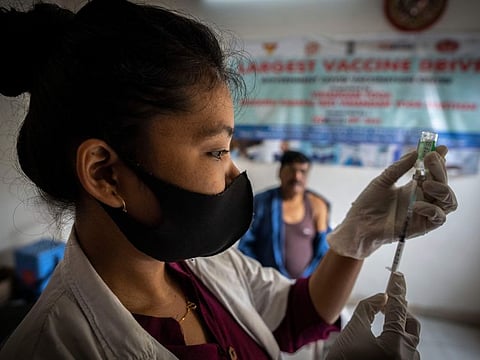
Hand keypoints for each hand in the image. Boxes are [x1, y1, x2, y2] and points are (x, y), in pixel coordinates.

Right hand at [326, 272, 419, 359]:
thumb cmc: (343, 359)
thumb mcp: (353, 329)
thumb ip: (368, 308)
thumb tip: (382, 297)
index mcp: (394, 345)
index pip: (398, 308)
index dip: (397, 289)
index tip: (398, 275)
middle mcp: (407, 357)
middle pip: (411, 324)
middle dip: (399, 311)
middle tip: (384, 302)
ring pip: (409, 338)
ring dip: (398, 326)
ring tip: (381, 319)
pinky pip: (405, 350)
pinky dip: (396, 339)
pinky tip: (384, 336)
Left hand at [327, 145, 456, 258]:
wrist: (359, 224)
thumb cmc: (368, 204)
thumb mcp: (383, 180)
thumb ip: (399, 167)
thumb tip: (415, 152)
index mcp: (415, 186)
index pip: (434, 172)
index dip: (440, 160)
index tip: (441, 148)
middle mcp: (424, 198)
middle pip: (444, 183)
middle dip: (440, 169)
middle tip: (430, 158)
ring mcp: (425, 212)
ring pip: (449, 201)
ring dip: (442, 189)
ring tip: (425, 184)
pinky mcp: (423, 226)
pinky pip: (439, 218)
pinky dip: (432, 209)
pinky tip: (416, 205)